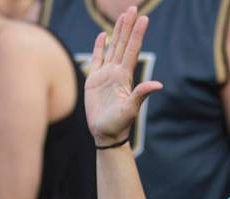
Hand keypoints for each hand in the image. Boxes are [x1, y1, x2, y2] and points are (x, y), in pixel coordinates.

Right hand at [84, 6, 162, 145]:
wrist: (105, 133)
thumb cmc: (118, 124)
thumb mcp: (130, 110)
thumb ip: (140, 95)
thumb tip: (157, 85)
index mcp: (125, 76)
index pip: (132, 50)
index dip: (137, 35)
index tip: (143, 18)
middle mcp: (116, 72)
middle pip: (123, 44)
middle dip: (128, 26)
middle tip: (132, 8)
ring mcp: (105, 75)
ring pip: (112, 48)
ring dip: (117, 32)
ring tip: (122, 16)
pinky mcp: (93, 81)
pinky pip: (97, 60)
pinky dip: (99, 47)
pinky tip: (102, 36)